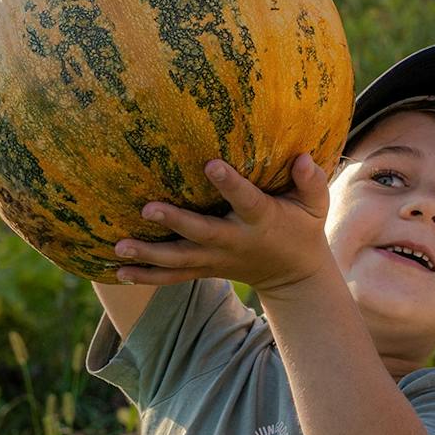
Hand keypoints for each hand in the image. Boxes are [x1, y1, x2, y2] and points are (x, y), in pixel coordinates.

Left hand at [113, 155, 337, 296]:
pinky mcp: (205, 269)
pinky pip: (173, 277)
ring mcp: (216, 259)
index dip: (229, 184)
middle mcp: (234, 241)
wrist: (293, 276)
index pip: (245, 201)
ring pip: (179, 259)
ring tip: (119, 246)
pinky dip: (147, 276)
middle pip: (201, 234)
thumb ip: (311, 182)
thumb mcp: (316, 206)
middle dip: (175, 221)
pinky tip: (119, 271)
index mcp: (261, 221)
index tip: (211, 164)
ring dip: (148, 254)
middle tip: (148, 207)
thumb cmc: (302, 229)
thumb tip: (303, 157)